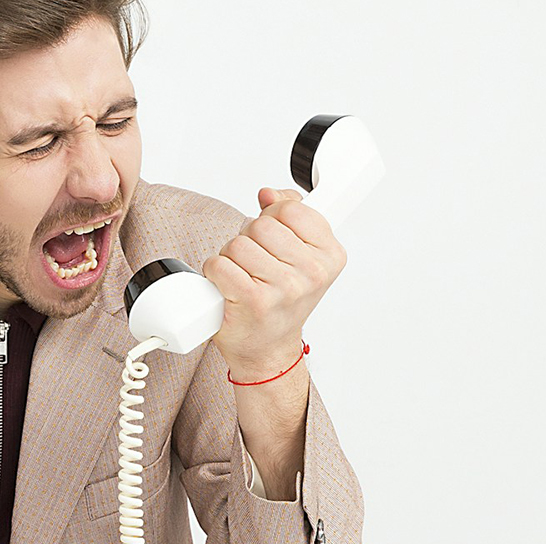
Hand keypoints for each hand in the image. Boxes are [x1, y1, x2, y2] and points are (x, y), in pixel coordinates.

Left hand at [201, 187, 346, 379]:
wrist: (268, 348)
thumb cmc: (282, 302)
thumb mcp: (300, 256)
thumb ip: (290, 215)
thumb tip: (268, 193)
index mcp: (330, 255)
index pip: (291, 208)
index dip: (273, 217)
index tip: (275, 236)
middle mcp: (312, 273)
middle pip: (261, 225)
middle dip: (249, 239)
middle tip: (255, 263)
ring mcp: (284, 288)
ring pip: (237, 244)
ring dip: (231, 257)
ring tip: (242, 276)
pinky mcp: (253, 301)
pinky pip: (220, 265)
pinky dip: (215, 272)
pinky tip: (228, 286)